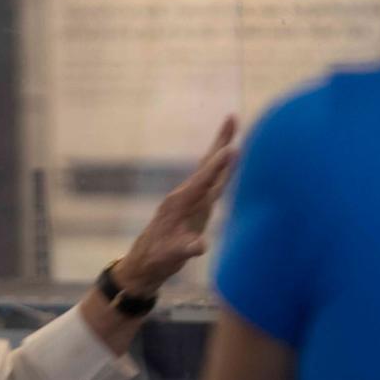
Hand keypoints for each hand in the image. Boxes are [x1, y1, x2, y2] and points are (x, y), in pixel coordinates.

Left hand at [112, 116, 237, 292]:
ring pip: (210, 170)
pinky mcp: (195, 206)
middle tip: (232, 117)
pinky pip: (212, 181)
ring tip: (233, 132)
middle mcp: (186, 195)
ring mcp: (191, 199)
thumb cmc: (158, 258)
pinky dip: (221, 168)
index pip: (203, 180)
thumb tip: (202, 246)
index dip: (219, 165)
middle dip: (220, 142)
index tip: (234, 148)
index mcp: (180, 202)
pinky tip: (228, 161)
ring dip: (221, 150)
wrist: (146, 262)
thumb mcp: (171, 255)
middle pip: (207, 164)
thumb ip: (186, 248)